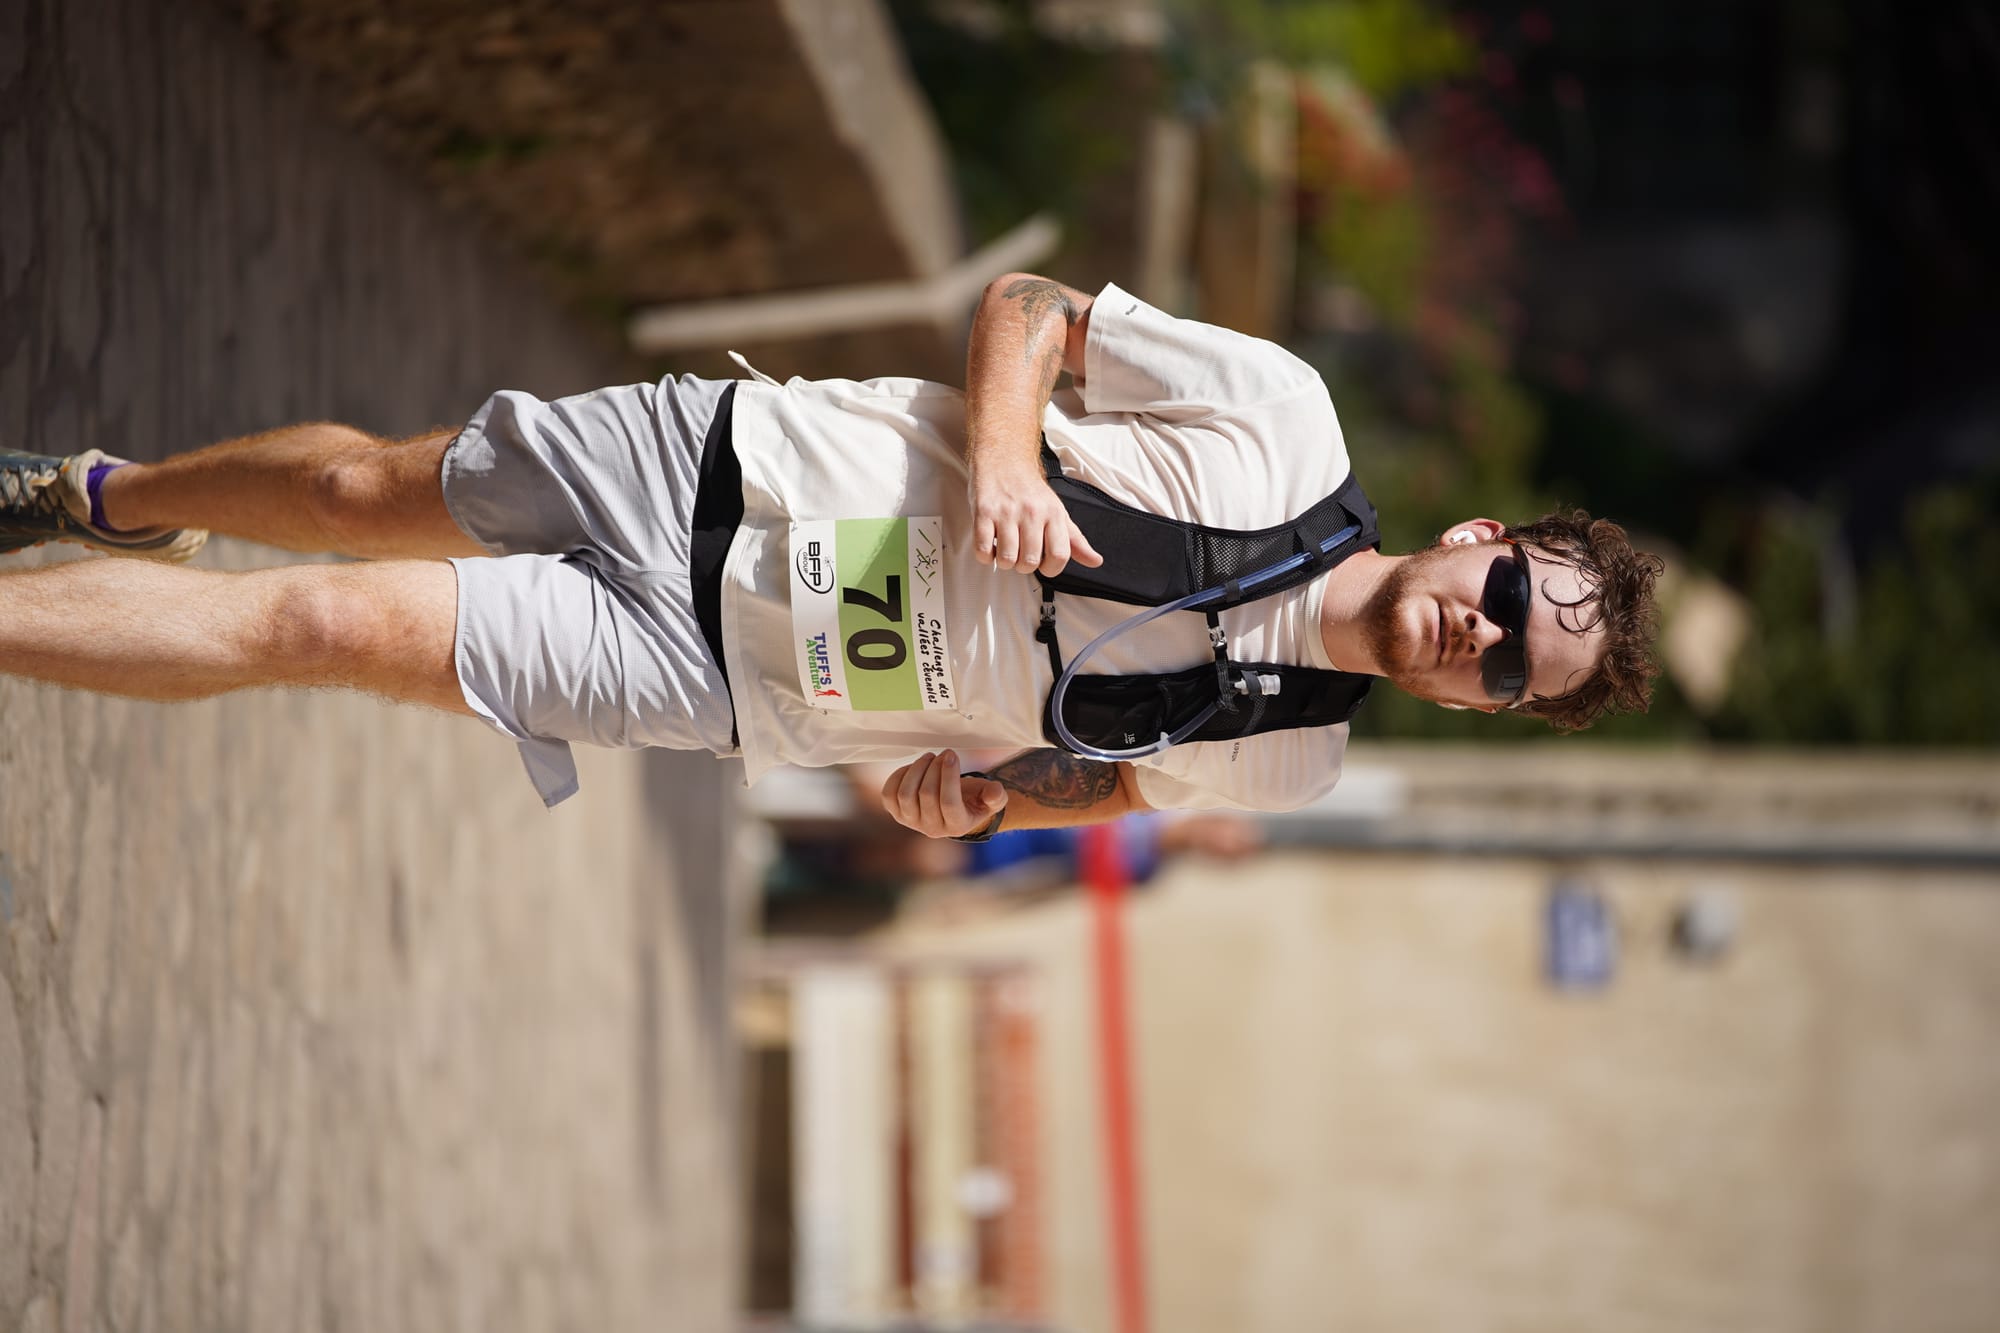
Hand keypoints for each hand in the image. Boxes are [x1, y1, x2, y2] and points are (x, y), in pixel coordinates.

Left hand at [880, 750, 1007, 838]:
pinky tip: (914, 768)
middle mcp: (933, 828)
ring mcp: (912, 822)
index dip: (948, 776)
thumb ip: (996, 795)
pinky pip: (889, 795)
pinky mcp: (897, 813)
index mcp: (957, 825)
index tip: (951, 754)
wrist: (955, 808)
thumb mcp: (992, 798)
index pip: (949, 803)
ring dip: (916, 769)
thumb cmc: (974, 799)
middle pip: (927, 795)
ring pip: (905, 794)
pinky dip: (899, 777)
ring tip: (929, 757)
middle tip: (944, 754)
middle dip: (934, 768)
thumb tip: (994, 792)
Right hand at [970, 462, 1102, 577]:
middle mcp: (1032, 512)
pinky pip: (983, 550)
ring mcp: (1006, 512)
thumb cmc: (1030, 490)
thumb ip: (1075, 540)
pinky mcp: (984, 512)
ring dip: (1004, 561)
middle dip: (1024, 566)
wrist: (1004, 461)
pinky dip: (986, 555)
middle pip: (1030, 562)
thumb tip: (1095, 561)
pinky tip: (991, 543)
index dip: (1051, 569)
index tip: (1043, 564)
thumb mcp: (1057, 512)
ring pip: (1006, 559)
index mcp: (1053, 514)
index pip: (1059, 555)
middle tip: (1021, 554)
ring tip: (1005, 548)